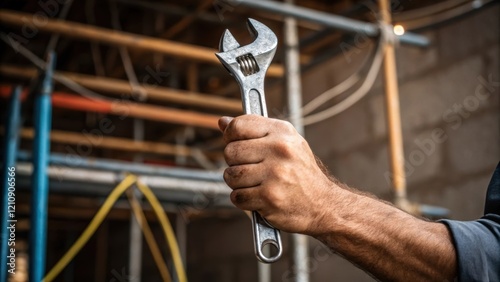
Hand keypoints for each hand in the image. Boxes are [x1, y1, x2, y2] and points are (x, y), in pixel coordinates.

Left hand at [219, 115, 334, 234]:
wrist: (323, 205)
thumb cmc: (300, 172)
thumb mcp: (285, 142)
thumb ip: (254, 130)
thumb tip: (223, 122)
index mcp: (282, 132)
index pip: (238, 126)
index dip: (230, 136)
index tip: (235, 143)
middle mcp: (279, 150)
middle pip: (231, 152)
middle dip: (235, 163)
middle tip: (251, 169)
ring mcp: (275, 174)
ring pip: (231, 175)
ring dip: (238, 184)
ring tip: (256, 184)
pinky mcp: (269, 197)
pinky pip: (237, 196)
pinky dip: (243, 200)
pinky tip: (258, 198)